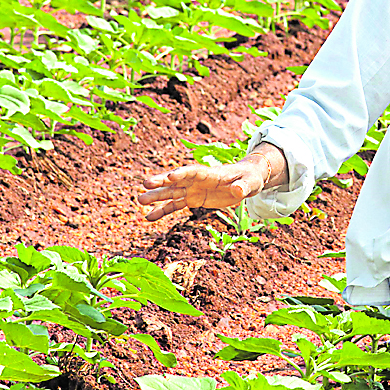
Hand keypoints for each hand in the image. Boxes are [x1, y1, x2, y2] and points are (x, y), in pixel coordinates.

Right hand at [137, 143, 286, 221]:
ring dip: (156, 197)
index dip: (182, 174)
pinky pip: (175, 205)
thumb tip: (238, 191)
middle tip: (145, 185)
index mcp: (210, 173)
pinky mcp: (193, 199)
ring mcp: (193, 190)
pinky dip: (162, 211)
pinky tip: (149, 217)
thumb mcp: (249, 183)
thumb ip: (243, 187)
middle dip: (162, 183)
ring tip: (140, 201)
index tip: (170, 177)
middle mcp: (197, 180)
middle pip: (177, 181)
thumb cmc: (249, 179)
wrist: (246, 181)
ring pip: (171, 193)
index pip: (193, 172)